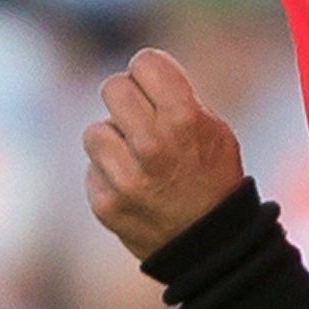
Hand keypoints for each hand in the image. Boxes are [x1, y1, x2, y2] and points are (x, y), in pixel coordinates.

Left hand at [82, 46, 250, 259]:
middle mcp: (153, 145)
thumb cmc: (213, 178)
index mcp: (185, 120)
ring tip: (138, 160)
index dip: (150, 73)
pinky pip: (92, 168)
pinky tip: (132, 187)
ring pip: (95, 130)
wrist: (210, 247)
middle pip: (113, 88)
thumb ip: (179, 99)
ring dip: (114, 141)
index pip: (144, 62)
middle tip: (142, 120)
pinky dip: (109, 174)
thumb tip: (138, 75)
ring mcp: (126, 177)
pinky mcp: (105, 203)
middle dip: (127, 101)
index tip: (155, 89)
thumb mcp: (216, 131)